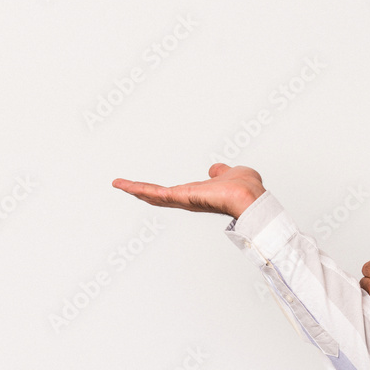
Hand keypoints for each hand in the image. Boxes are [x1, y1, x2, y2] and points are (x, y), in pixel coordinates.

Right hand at [112, 163, 265, 218]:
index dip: (159, 191)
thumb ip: (221, 172)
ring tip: (119, 184)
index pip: (173, 193)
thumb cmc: (246, 189)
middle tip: (123, 185)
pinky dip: (140, 189)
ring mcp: (184, 200)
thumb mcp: (230, 174)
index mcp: (198, 194)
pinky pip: (157, 193)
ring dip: (135, 189)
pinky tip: (125, 185)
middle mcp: (189, 199)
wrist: (250, 196)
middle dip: (140, 191)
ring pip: (155, 195)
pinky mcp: (181, 197)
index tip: (145, 188)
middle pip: (159, 197)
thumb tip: (215, 170)